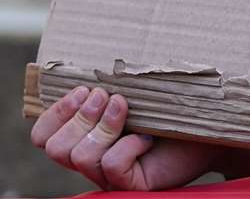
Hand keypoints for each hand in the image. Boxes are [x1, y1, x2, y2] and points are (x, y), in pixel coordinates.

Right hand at [30, 85, 224, 189]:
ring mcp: (109, 177)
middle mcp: (91, 160)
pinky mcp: (130, 186)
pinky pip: (114, 166)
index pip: (42, 137)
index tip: (83, 89)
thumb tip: (81, 63)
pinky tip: (148, 137)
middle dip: (80, 116)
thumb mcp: (130, 88)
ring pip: (82, 157)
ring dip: (104, 125)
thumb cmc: (166, 104)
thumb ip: (102, 82)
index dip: (54, 113)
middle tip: (108, 96)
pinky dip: (130, 144)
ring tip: (126, 108)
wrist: (206, 127)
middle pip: (56, 148)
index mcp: (81, 136)